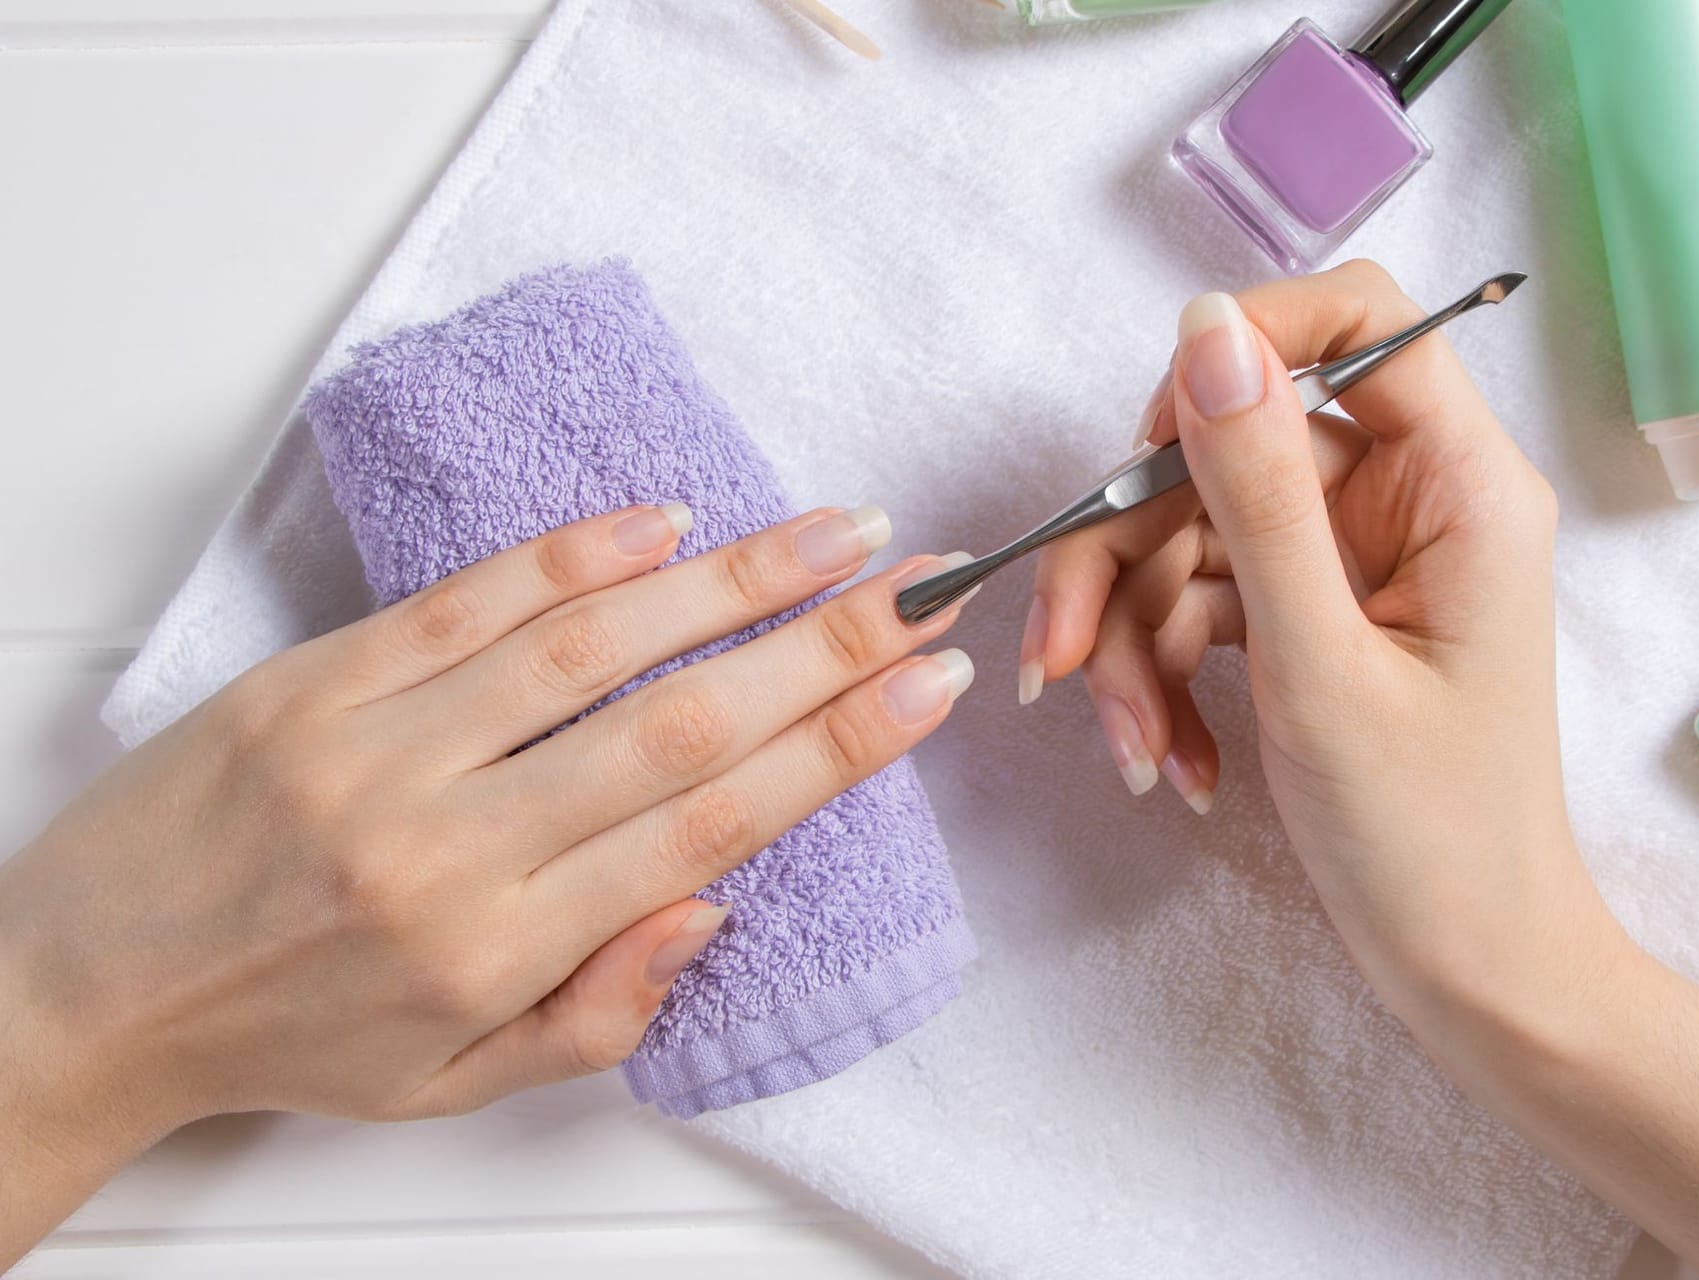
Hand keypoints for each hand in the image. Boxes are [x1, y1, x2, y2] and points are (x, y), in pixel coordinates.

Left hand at [0, 503, 971, 1258]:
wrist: (81, 988)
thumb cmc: (285, 1035)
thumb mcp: (453, 1081)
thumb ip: (598, 1009)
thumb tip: (709, 903)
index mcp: (497, 943)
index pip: (707, 821)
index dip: (837, 744)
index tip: (927, 683)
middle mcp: (449, 836)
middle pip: (679, 720)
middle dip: (824, 644)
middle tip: (921, 584)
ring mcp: (378, 743)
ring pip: (589, 642)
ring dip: (728, 579)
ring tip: (829, 533)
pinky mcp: (318, 676)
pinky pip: (468, 598)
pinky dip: (577, 553)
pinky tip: (669, 521)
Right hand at [1024, 261, 1618, 1020]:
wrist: (1470, 973)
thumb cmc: (1429, 835)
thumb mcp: (1319, 658)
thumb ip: (1255, 488)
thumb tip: (1205, 326)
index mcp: (1458, 483)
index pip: (1357, 321)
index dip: (1241, 347)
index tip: (1147, 437)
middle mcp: (1408, 501)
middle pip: (1231, 449)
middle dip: (1132, 557)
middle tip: (1065, 660)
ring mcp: (1356, 562)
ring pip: (1197, 536)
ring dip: (1139, 643)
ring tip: (1137, 751)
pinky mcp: (1315, 618)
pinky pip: (1206, 603)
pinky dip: (1170, 677)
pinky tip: (1174, 763)